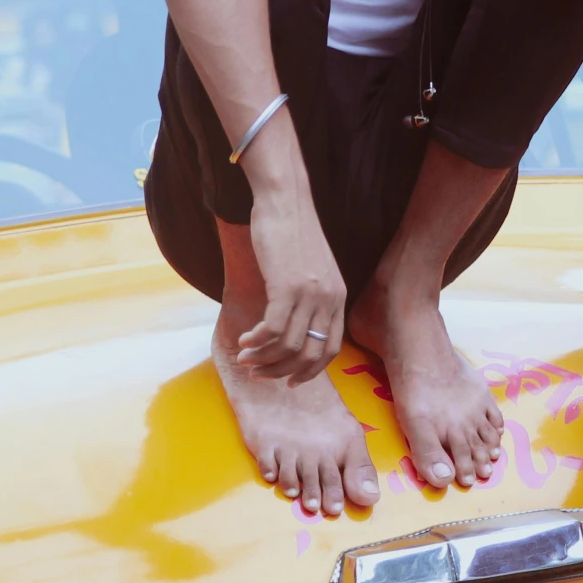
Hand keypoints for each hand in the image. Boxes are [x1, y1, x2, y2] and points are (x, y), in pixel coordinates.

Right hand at [237, 187, 347, 383]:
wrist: (286, 201)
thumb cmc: (293, 231)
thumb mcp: (313, 268)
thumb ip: (312, 295)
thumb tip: (296, 322)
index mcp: (338, 297)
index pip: (331, 349)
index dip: (310, 371)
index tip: (290, 381)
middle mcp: (329, 299)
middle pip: (310, 354)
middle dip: (281, 371)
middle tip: (258, 374)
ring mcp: (310, 294)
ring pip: (289, 346)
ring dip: (263, 358)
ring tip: (245, 359)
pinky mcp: (287, 287)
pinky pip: (274, 329)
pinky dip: (257, 341)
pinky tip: (245, 340)